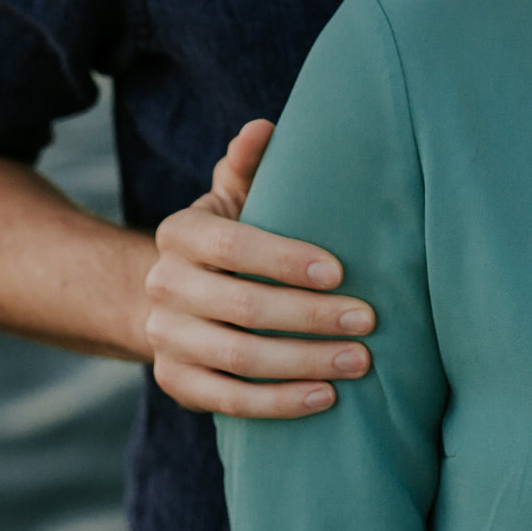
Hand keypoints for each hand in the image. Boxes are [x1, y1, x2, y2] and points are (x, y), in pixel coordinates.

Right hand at [145, 120, 377, 417]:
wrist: (176, 299)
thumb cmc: (229, 239)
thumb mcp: (235, 197)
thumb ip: (249, 164)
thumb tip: (263, 127)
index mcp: (180, 232)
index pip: (230, 245)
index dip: (284, 259)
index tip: (339, 272)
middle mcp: (163, 284)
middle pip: (240, 306)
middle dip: (310, 316)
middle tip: (368, 321)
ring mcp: (165, 338)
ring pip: (237, 358)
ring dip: (303, 362)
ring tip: (358, 361)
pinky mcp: (174, 382)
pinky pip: (228, 400)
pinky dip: (278, 403)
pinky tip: (324, 397)